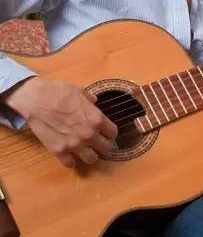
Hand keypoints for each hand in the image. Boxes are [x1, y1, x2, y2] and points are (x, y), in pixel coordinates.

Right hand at [3, 77, 117, 167]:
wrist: (36, 99)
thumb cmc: (59, 92)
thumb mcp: (80, 92)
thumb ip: (90, 100)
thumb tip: (94, 101)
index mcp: (97, 119)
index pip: (113, 133)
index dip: (110, 132)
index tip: (106, 132)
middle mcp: (89, 134)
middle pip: (106, 148)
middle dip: (103, 144)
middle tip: (97, 142)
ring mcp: (74, 145)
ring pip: (91, 159)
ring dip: (90, 154)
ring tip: (85, 150)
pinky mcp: (59, 151)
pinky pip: (70, 163)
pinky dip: (70, 160)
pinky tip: (69, 154)